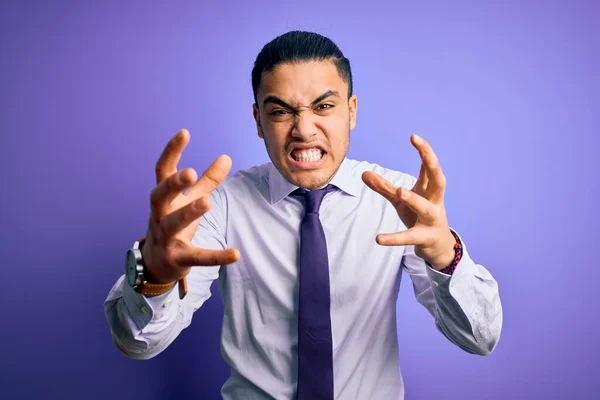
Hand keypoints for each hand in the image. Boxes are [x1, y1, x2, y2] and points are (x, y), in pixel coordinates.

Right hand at [141, 129, 239, 283]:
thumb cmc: (173, 223)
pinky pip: (197, 257)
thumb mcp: (189, 200)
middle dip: (173, 184)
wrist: (157, 263)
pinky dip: (215, 256)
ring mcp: (166, 237)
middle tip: (190, 173)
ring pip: (173, 224)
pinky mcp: (178, 258)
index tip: (184, 133)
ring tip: (207, 202)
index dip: (171, 151)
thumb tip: (227, 157)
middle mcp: (160, 214)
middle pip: (160, 195)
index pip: (163, 170)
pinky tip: (235, 253)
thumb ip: (207, 180)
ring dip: (189, 213)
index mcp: (164, 197)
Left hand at [362, 134, 455, 269]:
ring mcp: (432, 219)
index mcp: (430, 189)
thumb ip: (384, 187)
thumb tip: (363, 173)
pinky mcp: (425, 238)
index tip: (414, 137)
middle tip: (424, 151)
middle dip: (433, 164)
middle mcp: (434, 201)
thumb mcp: (400, 200)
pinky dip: (394, 238)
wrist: (438, 246)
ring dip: (414, 199)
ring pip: (426, 208)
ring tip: (401, 191)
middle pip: (439, 180)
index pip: (429, 166)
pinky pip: (409, 237)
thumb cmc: (420, 216)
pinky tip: (379, 238)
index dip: (424, 151)